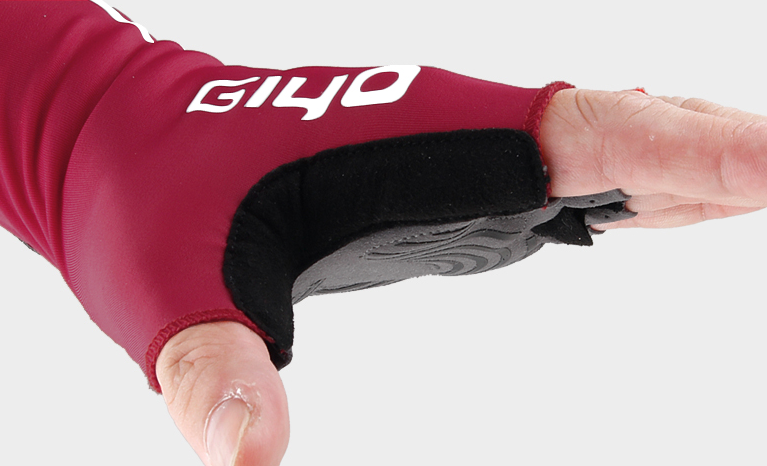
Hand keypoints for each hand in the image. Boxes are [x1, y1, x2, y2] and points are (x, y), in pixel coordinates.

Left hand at [152, 89, 766, 465]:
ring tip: (759, 185)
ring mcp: (446, 158)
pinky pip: (556, 180)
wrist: (115, 139)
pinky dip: (627, 188)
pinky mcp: (434, 186)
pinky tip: (661, 208)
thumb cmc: (144, 198)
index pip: (578, 136)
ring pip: (593, 150)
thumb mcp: (167, 294)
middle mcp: (445, 139)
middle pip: (614, 131)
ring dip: (684, 166)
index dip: (690, 149)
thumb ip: (212, 371)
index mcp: (405, 146)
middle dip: (718, 153)